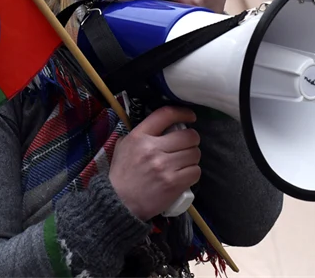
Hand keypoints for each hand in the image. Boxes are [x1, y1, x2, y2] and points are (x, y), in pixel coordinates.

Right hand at [108, 106, 201, 220]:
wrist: (119, 203)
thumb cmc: (122, 174)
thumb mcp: (122, 146)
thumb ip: (140, 134)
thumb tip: (162, 126)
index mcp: (139, 136)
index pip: (166, 115)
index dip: (183, 113)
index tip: (190, 117)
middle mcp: (152, 149)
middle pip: (189, 135)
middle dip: (192, 140)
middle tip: (187, 145)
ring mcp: (164, 167)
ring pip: (194, 154)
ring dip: (192, 157)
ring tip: (184, 162)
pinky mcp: (173, 184)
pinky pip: (195, 172)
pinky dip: (192, 173)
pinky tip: (184, 175)